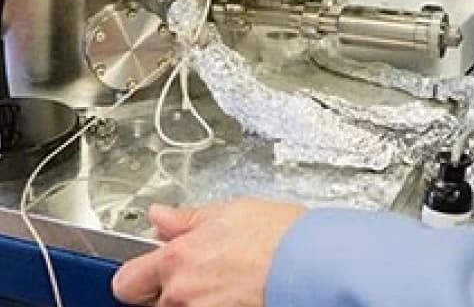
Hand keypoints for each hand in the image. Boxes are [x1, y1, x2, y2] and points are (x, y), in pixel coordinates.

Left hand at [112, 198, 305, 306]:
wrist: (312, 263)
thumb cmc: (280, 236)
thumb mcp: (231, 210)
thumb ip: (187, 219)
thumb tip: (159, 217)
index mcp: (178, 259)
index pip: (126, 282)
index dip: (138, 274)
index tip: (149, 269)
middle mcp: (182, 294)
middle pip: (152, 302)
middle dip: (168, 289)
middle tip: (197, 272)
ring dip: (193, 299)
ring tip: (224, 281)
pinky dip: (214, 305)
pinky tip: (235, 294)